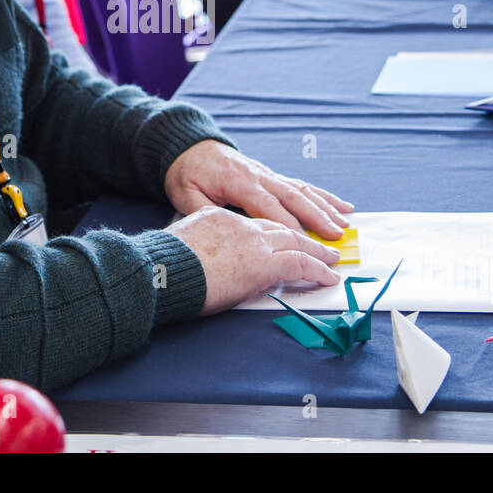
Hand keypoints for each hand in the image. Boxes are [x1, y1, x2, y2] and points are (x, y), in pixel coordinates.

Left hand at [164, 139, 352, 237]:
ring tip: (346, 223)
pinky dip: (322, 195)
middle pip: (293, 197)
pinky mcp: (271, 175)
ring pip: (302, 189)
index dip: (288, 225)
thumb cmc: (187, 174)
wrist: (188, 147)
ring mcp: (267, 173)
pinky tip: (340, 204)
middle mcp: (258, 175)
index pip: (267, 206)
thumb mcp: (186, 196)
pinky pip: (300, 184)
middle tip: (336, 236)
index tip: (306, 243)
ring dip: (325, 206)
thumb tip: (228, 231)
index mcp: (238, 181)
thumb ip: (207, 213)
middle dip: (317, 217)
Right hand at [165, 207, 340, 314]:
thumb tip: (211, 261)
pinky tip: (328, 275)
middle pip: (281, 226)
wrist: (160, 272)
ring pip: (296, 240)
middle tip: (323, 241)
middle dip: (305, 233)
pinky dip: (317, 268)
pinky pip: (300, 262)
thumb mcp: (184, 245)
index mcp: (219, 217)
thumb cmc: (162, 266)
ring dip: (317, 249)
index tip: (285, 236)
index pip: (255, 222)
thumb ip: (203, 247)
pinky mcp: (263, 262)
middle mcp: (240, 224)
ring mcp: (253, 241)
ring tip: (332, 257)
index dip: (274, 230)